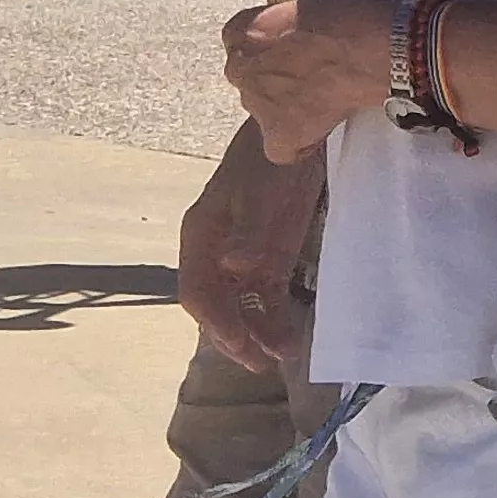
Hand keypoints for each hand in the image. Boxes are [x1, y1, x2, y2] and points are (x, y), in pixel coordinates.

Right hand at [177, 132, 322, 371]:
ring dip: (256, 333)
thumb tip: (234, 266)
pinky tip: (289, 340)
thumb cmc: (269, 161)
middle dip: (233, 336)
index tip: (236, 341)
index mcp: (201, 236)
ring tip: (278, 357)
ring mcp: (244, 257)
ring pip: (242, 307)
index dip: (214, 319)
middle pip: (217, 305)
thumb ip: (249, 232)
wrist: (300, 134)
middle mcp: (217, 253)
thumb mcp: (258, 195)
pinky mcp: (270, 258)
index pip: (197, 289)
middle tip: (256, 362)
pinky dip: (275, 320)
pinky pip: (267, 297)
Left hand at [223, 0, 390, 163]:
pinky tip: (317, 129)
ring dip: (284, 107)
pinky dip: (298, 144)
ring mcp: (257, 105)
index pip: (239, 44)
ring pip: (263, 111)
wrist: (365, 52)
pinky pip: (281, 149)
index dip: (269, 49)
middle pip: (249, 79)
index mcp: (240, 31)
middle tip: (307, 75)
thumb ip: (281, 27)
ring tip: (320, 97)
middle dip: (273, 78)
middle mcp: (240, 69)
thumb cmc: (345, 22)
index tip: (289, 51)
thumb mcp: (300, 7)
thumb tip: (291, 36)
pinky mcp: (280, 135)